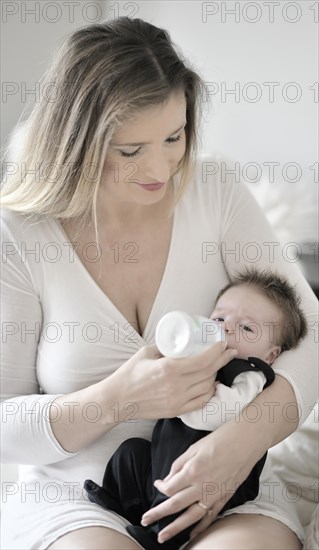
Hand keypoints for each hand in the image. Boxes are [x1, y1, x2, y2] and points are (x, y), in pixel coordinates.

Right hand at [111, 342, 236, 420]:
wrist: (118, 400)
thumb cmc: (129, 374)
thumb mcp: (146, 353)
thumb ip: (165, 347)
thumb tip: (179, 340)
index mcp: (168, 369)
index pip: (202, 360)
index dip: (216, 352)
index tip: (223, 344)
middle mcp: (176, 386)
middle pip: (208, 372)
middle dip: (222, 360)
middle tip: (229, 351)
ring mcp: (177, 400)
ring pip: (207, 387)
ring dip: (216, 375)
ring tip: (218, 365)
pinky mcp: (176, 410)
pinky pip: (201, 401)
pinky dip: (210, 392)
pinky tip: (212, 384)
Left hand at [140, 421, 252, 543]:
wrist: (246, 441)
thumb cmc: (219, 439)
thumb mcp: (194, 447)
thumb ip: (179, 464)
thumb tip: (169, 478)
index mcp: (192, 471)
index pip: (169, 487)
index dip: (160, 487)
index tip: (157, 484)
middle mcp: (202, 486)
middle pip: (175, 505)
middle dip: (158, 514)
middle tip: (145, 520)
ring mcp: (214, 494)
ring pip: (191, 516)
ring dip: (175, 528)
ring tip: (163, 537)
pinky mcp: (225, 497)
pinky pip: (210, 516)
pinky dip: (200, 527)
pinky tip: (191, 535)